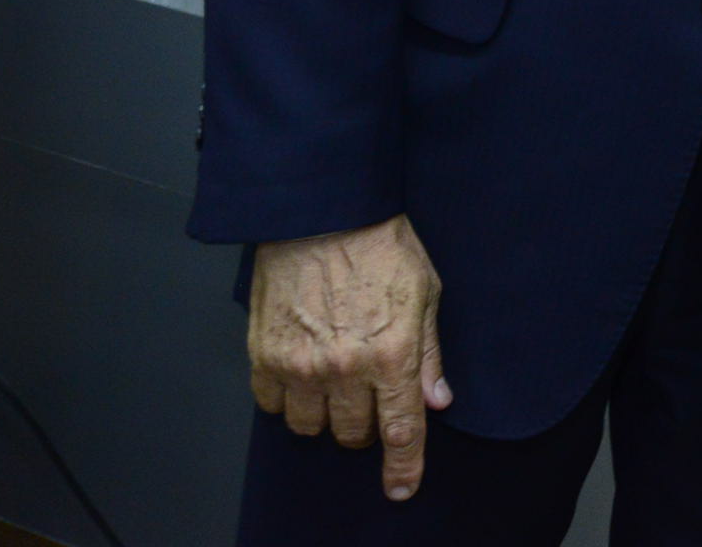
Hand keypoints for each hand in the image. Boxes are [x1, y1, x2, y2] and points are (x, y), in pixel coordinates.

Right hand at [248, 214, 449, 500]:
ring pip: (310, 427)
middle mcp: (344, 367)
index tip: (401, 488)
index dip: (404, 467)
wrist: (323, 213)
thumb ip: (429, 354)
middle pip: (352, 435)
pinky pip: (271, 405)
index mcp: (391, 354)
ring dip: (325, 414)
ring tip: (334, 380)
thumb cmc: (380, 245)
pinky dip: (288, 399)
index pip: (401, 430)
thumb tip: (437, 401)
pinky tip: (302, 372)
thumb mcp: (425, 293)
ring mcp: (299, 364)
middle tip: (369, 396)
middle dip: (365, 426)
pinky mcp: (264, 354)